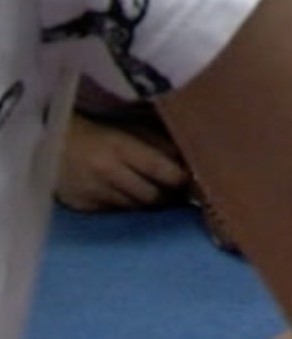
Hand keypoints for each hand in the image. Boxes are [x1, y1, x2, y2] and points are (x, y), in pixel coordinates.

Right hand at [57, 112, 188, 210]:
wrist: (49, 143)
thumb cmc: (96, 130)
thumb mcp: (128, 128)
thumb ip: (157, 143)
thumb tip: (187, 159)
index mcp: (120, 148)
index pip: (161, 171)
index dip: (182, 178)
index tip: (195, 178)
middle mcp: (107, 173)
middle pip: (152, 196)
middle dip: (171, 195)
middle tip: (184, 192)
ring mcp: (94, 193)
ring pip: (136, 207)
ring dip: (152, 202)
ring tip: (163, 193)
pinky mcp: (84, 206)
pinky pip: (117, 210)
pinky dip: (129, 205)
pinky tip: (134, 196)